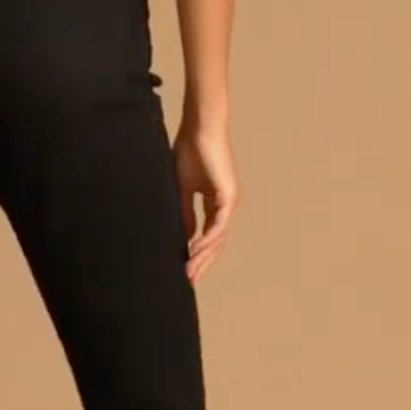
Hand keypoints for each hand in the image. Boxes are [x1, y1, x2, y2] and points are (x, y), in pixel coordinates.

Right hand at [173, 118, 239, 285]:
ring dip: (203, 256)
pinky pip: (218, 225)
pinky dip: (207, 239)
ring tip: (188, 272)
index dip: (197, 254)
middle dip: (201, 262)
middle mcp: (224, 205)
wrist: (199, 128)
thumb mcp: (181, 188)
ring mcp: (228, 202)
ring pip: (218, 238)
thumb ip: (184, 212)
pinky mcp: (228, 196)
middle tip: (188, 281)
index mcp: (214, 203)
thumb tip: (183, 237)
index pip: (207, 235)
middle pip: (215, 242)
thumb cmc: (190, 150)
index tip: (185, 271)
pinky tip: (194, 251)